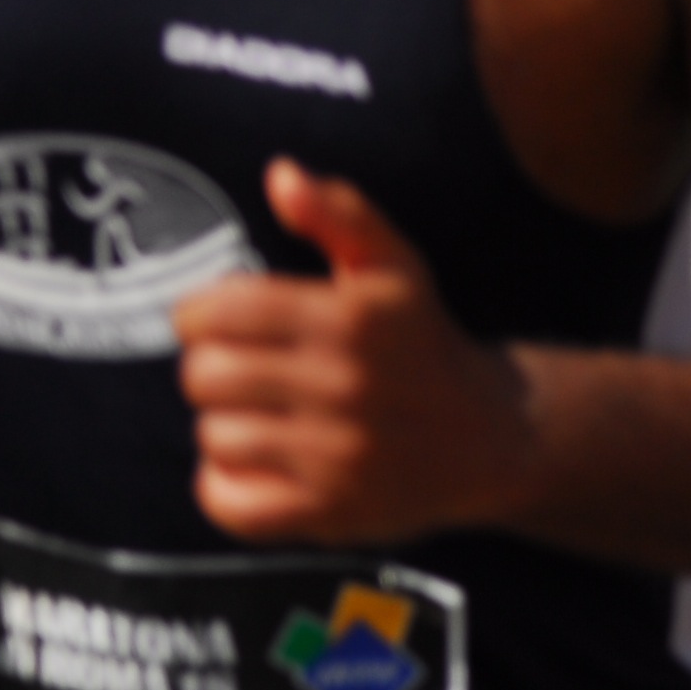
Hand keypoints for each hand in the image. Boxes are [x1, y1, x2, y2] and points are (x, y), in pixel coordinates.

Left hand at [175, 160, 538, 545]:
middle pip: (207, 375)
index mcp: (349, 319)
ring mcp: (337, 458)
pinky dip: (223, 485)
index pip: (222, 311)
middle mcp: (343, 387)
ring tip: (252, 414)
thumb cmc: (421, 339)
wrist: (490, 435)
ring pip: (216, 436)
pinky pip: (233, 505)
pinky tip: (250, 461)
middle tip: (235, 368)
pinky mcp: (332, 514)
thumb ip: (337, 211)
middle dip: (209, 366)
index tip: (216, 321)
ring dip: (221, 424)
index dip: (200, 313)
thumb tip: (280, 175)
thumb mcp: (393, 263)